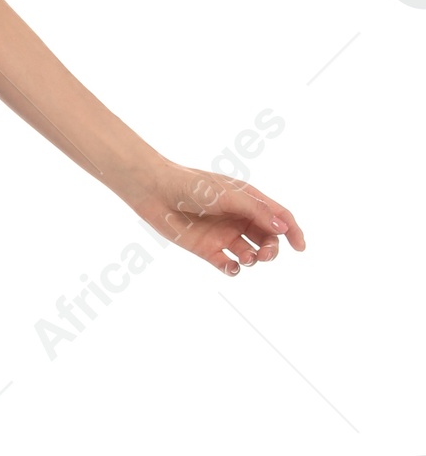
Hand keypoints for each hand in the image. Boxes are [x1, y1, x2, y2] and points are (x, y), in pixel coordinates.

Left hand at [129, 161, 305, 275]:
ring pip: (251, 252)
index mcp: (249, 200)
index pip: (279, 216)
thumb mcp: (229, 194)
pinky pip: (228, 264)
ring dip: (255, 259)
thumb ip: (256, 211)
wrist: (156, 192)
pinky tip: (232, 266)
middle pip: (268, 238)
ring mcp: (224, 234)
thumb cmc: (192, 186)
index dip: (293, 231)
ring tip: (249, 259)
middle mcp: (239, 218)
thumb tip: (283, 227)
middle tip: (265, 255)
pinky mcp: (207, 249)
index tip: (300, 247)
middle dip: (272, 249)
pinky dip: (234, 269)